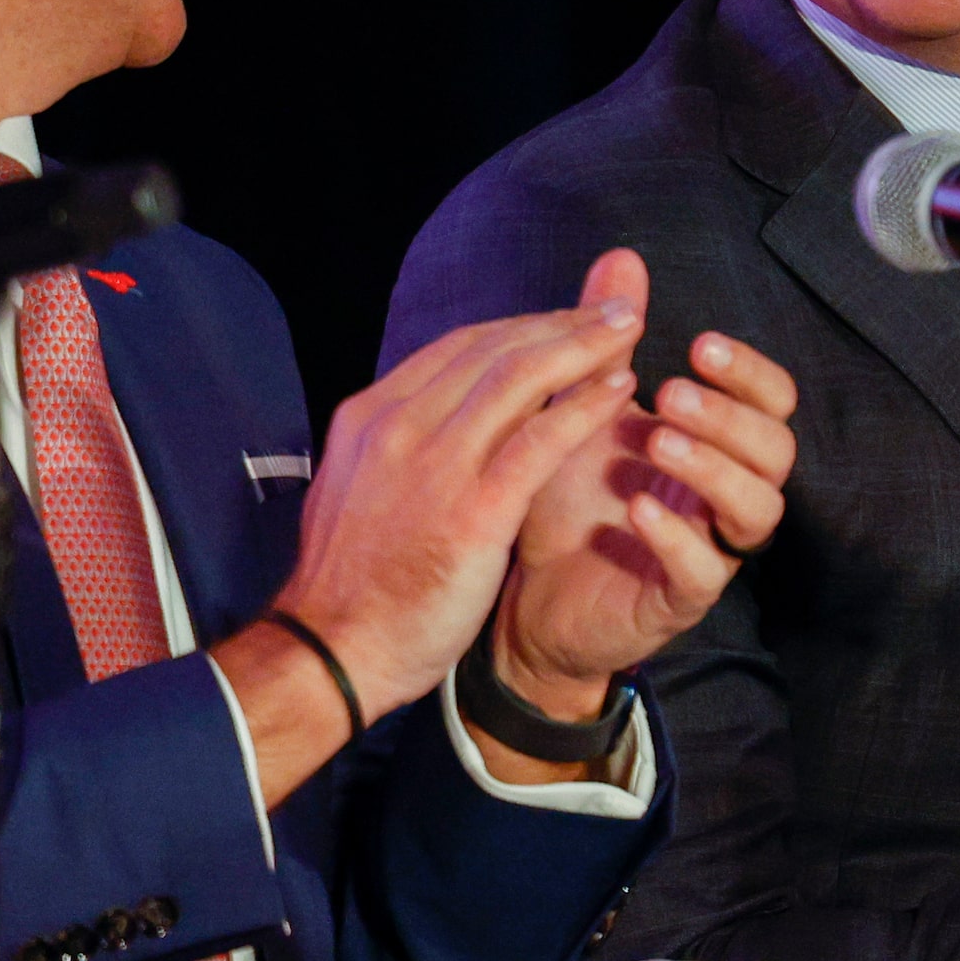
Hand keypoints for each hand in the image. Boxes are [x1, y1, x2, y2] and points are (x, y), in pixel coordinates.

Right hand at [209, 291, 645, 804]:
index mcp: (371, 417)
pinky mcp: (471, 512)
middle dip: (561, 321)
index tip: (567, 320)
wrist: (332, 654)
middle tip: (615, 307)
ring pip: (519, 378)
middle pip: (494, 349)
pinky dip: (583, 407)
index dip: (523, 327)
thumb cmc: (352, 581)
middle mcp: (399, 426)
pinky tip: (619, 389)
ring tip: (628, 328)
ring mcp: (433, 466)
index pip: (459, 347)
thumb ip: (402, 442)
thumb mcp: (359, 487)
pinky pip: (538, 441)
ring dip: (581, 345)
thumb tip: (443, 407)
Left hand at [481, 249, 795, 775]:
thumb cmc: (567, 496)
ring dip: (713, 467)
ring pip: (758, 511)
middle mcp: (725, 494)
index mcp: (717, 443)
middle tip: (670, 391)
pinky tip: (638, 506)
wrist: (524, 591)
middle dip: (731, 415)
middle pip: (778, 451)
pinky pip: (702, 572)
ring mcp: (709, 549)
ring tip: (656, 439)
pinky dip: (676, 535)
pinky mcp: (678, 600)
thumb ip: (609, 340)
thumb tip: (623, 257)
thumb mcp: (582, 407)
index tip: (698, 345)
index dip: (749, 373)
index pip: (773, 402)